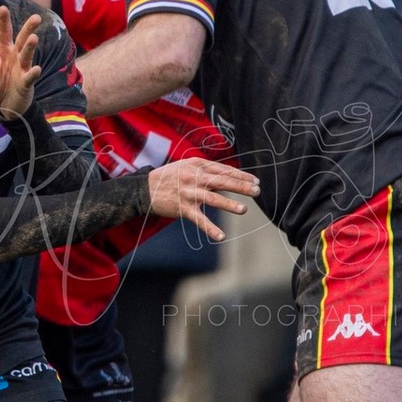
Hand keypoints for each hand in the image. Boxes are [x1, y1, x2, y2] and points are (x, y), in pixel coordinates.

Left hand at [0, 6, 42, 117]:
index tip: (3, 8)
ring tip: (34, 38)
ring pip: (27, 55)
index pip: (4, 33)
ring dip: (30, 47)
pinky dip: (33, 73)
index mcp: (3, 51)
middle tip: (36, 17)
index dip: (3, 21)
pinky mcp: (26, 83)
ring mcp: (22, 68)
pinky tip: (36, 69)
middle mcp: (15, 56)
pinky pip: (29, 76)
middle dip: (29, 28)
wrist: (4, 105)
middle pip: (23, 40)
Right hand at [145, 158, 259, 241]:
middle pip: (222, 181)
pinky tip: (221, 236)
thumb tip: (230, 176)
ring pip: (213, 199)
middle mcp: (194, 177)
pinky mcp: (182, 208)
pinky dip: (210, 228)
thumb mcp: (187, 167)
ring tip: (244, 210)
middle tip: (256, 191)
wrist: (144, 189)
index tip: (255, 180)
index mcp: (197, 165)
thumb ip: (207, 171)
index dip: (241, 175)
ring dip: (229, 205)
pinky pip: (199, 219)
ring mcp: (188, 193)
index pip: (224, 170)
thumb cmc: (169, 177)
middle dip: (241, 186)